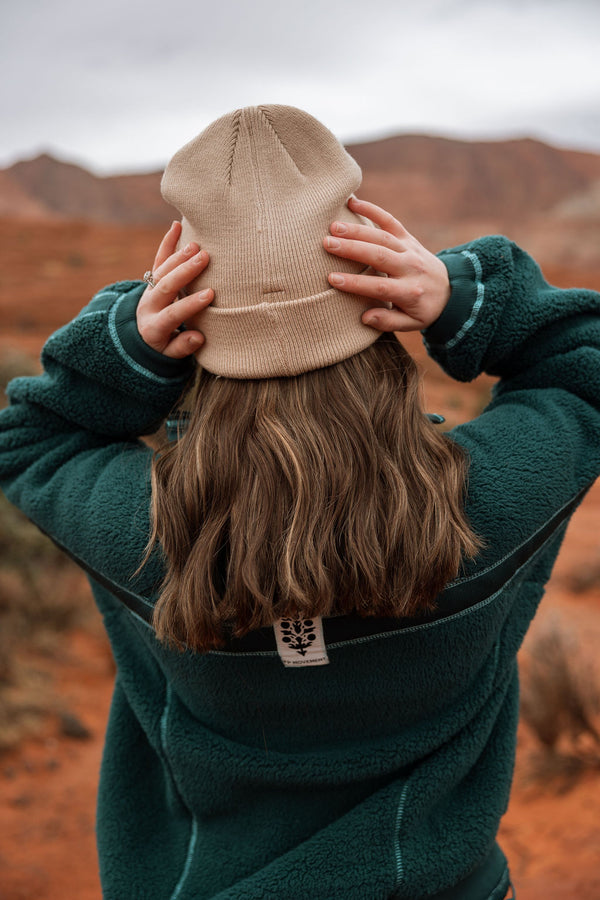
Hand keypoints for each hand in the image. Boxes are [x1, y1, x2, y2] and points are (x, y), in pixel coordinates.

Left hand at [136, 221, 213, 357]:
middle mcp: (149, 305)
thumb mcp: (170, 355)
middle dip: (185, 271)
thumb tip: (198, 336)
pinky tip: (176, 226)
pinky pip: (157, 259)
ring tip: (197, 246)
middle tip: (205, 258)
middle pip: (165, 286)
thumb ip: (182, 347)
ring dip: (179, 256)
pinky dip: (166, 242)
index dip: (190, 304)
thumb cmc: (163, 347)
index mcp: (154, 327)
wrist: (141, 336)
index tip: (210, 294)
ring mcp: (149, 289)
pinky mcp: (151, 278)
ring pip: (161, 270)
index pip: (172, 314)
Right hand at [323, 197, 449, 331]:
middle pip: (379, 255)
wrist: (451, 291)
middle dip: (352, 249)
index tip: (332, 279)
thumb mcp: (411, 324)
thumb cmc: (423, 310)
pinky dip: (373, 209)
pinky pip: (390, 220)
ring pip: (382, 236)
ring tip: (333, 227)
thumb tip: (365, 317)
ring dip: (357, 230)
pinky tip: (352, 202)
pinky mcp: (408, 238)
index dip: (355, 283)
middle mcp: (411, 267)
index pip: (379, 286)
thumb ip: (388, 322)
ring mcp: (410, 249)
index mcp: (410, 291)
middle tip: (327, 244)